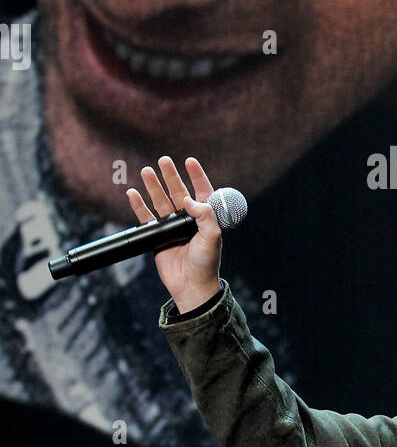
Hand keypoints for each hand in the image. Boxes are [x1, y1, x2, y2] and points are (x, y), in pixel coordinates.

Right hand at [126, 156, 221, 312]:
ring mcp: (172, 226)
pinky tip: (133, 193)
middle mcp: (189, 219)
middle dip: (171, 176)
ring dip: (153, 186)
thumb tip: (188, 199)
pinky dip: (138, 205)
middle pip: (178, 192)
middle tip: (163, 160)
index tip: (189, 161)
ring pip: (161, 201)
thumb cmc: (206, 262)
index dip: (197, 176)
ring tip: (146, 171)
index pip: (202, 191)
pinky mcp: (158, 236)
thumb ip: (204, 214)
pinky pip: (146, 217)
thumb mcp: (212, 236)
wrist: (191, 285)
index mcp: (206, 217)